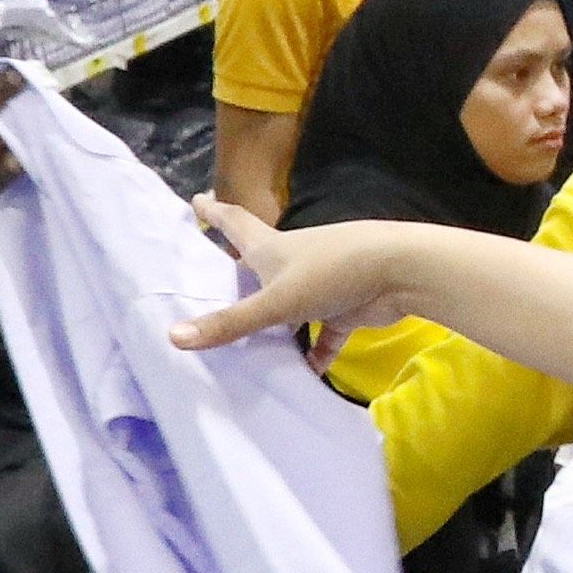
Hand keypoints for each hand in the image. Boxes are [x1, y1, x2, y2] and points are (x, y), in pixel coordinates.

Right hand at [168, 197, 418, 353]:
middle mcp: (293, 261)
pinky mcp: (346, 306)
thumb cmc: (331, 272)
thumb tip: (172, 338)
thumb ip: (230, 323)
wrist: (400, 272)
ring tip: (251, 340)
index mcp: (271, 249)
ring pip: (291, 304)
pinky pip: (326, 334)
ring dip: (275, 320)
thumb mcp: (275, 301)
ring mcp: (322, 284)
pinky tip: (307, 373)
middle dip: (240, 268)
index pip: (235, 224)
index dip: (215, 213)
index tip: (197, 200)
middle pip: (260, 263)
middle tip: (217, 273)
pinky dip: (317, 352)